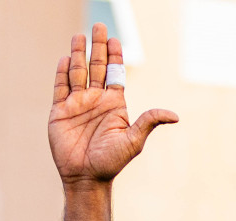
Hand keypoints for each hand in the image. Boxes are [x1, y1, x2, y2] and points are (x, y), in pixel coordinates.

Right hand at [49, 25, 176, 187]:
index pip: (114, 73)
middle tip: (98, 26)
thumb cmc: (111, 162)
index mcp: (114, 104)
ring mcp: (77, 105)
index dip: (114, 56)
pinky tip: (65, 59)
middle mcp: (95, 100)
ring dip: (78, 54)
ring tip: (79, 36)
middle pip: (96, 67)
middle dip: (97, 46)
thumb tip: (175, 116)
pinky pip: (60, 88)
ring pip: (77, 73)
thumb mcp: (133, 141)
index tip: (115, 39)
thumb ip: (149, 122)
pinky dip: (62, 73)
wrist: (85, 178)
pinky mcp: (60, 112)